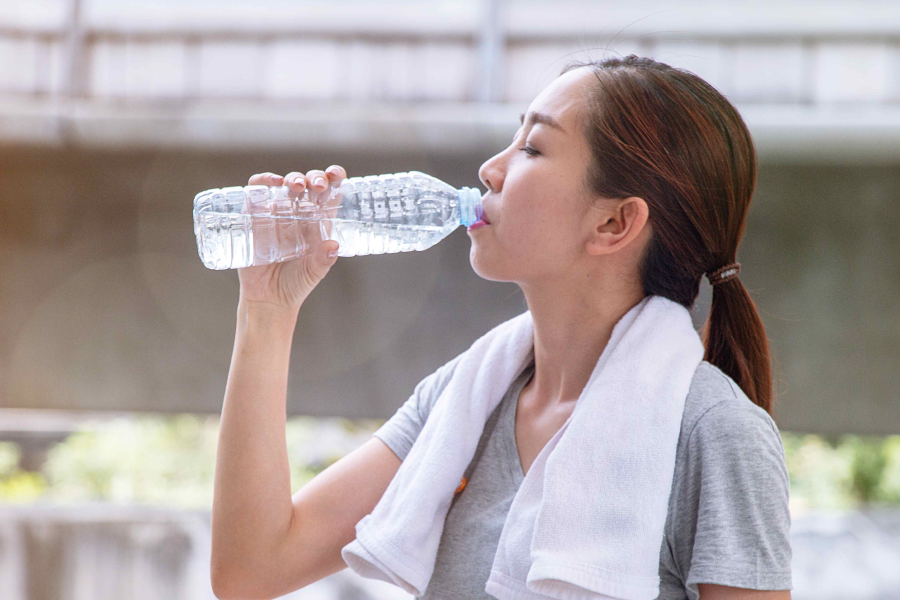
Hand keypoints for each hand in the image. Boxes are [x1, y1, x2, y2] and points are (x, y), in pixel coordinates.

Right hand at [236, 165, 346, 311]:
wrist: (268, 300)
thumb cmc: (295, 285)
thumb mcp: (313, 273)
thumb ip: (323, 260)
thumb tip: (333, 245)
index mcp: (318, 223)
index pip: (328, 194)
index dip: (334, 179)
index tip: (337, 174)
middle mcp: (298, 214)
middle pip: (308, 185)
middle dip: (314, 177)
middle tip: (317, 184)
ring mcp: (276, 214)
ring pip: (285, 185)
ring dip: (292, 178)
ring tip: (296, 185)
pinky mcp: (254, 218)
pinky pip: (256, 193)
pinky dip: (262, 182)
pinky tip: (270, 182)